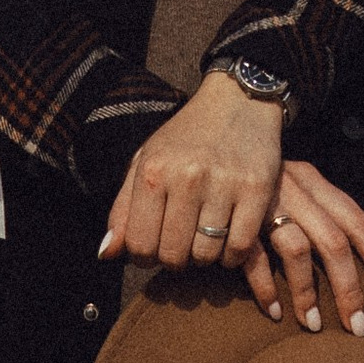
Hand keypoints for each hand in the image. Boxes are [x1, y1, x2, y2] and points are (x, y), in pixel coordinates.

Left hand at [100, 70, 284, 276]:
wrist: (237, 102)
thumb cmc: (186, 137)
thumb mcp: (146, 161)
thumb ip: (123, 208)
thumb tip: (106, 254)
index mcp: (153, 171)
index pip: (140, 244)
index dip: (145, 257)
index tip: (155, 250)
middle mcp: (186, 177)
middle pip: (173, 255)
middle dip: (175, 260)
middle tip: (182, 246)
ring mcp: (223, 184)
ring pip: (206, 254)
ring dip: (204, 257)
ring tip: (205, 240)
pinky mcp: (256, 189)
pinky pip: (239, 246)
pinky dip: (232, 256)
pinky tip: (228, 241)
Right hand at [239, 160, 363, 337]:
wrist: (212, 142)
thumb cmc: (257, 180)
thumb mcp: (292, 186)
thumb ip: (316, 214)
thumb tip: (355, 264)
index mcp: (313, 182)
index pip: (357, 220)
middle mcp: (293, 189)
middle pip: (333, 241)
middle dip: (349, 288)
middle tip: (358, 328)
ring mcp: (262, 203)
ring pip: (297, 250)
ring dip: (306, 293)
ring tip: (314, 326)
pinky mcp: (232, 218)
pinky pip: (253, 257)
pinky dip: (265, 287)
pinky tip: (274, 311)